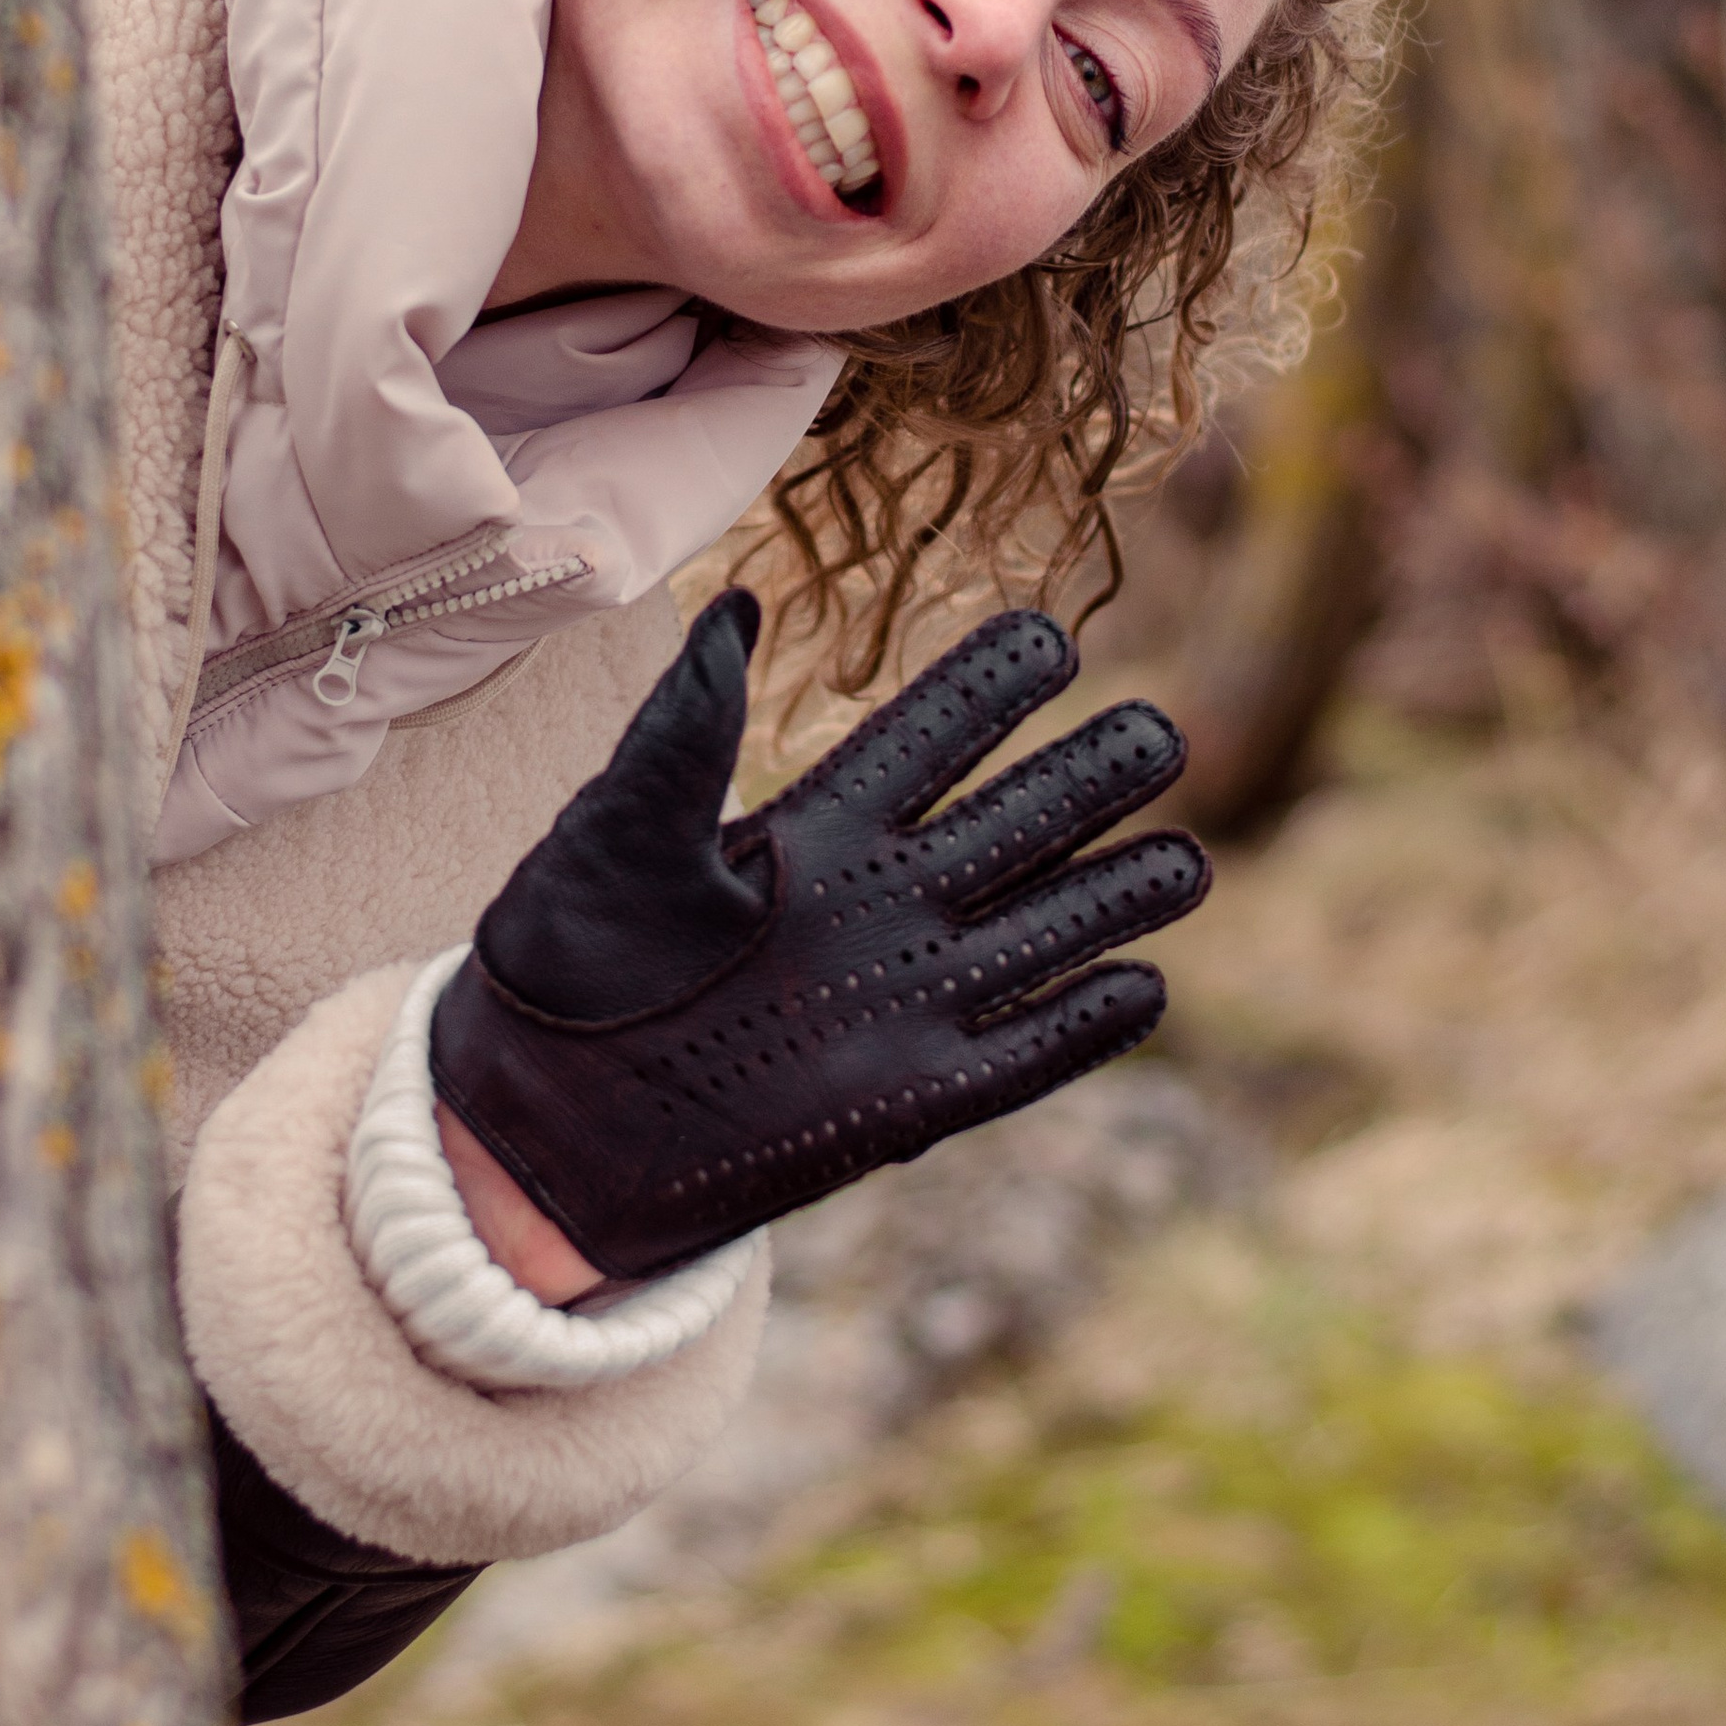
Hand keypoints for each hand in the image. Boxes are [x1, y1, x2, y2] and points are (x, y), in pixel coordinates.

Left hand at [429, 588, 1206, 1283]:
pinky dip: (1080, 1030)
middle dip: (1091, 780)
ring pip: (1041, 933)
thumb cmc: (561, 963)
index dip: (988, 688)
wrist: (535, 1120)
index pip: (928, 736)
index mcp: (815, 825)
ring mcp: (902, 998)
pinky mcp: (907, 1098)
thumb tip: (735, 605)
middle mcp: (879, 902)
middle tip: (1159, 732)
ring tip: (1190, 863)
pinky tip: (1143, 989)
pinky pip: (1018, 1057)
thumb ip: (684, 731)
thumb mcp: (612, 834)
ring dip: (1115, 899)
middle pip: (1015, 823)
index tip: (1048, 637)